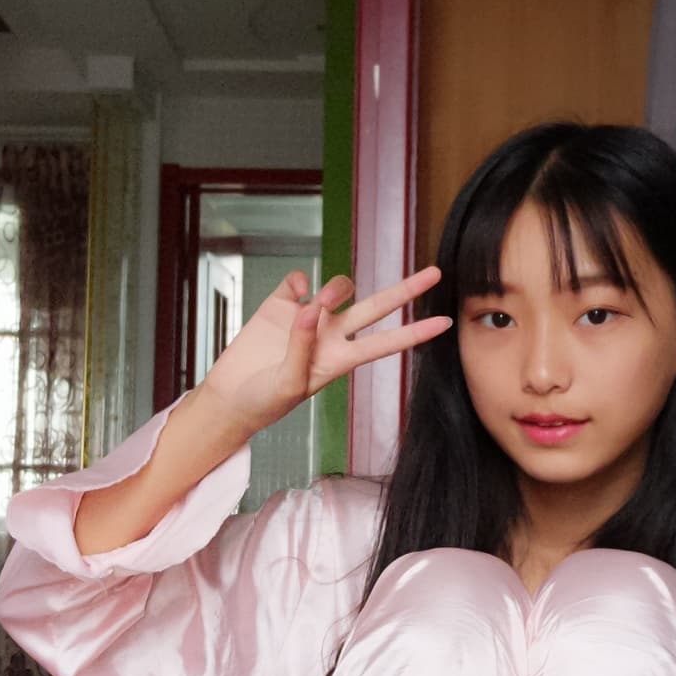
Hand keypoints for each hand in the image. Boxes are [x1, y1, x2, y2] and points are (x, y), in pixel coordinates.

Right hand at [199, 265, 450, 439]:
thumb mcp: (288, 386)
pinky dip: (298, 282)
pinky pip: (298, 281)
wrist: (228, 398)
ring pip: (339, 289)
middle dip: (406, 290)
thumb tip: (311, 308)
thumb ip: (301, 349)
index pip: (387, 343)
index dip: (416, 333)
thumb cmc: (263, 403)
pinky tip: (291, 295)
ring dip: (336, 288)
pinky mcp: (280, 305)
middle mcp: (331, 335)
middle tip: (435, 273)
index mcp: (340, 360)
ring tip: (317, 304)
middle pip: (377, 308)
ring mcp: (308, 318)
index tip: (446, 323)